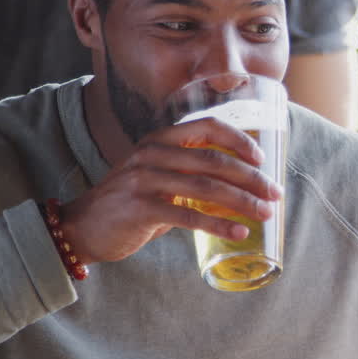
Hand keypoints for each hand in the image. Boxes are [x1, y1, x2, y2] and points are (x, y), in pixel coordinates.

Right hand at [58, 117, 282, 265]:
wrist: (82, 228)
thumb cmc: (130, 203)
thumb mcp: (158, 175)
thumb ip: (189, 171)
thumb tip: (241, 183)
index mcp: (160, 139)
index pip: (207, 126)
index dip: (239, 140)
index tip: (261, 159)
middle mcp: (152, 153)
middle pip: (213, 160)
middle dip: (251, 178)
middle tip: (275, 194)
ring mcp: (144, 179)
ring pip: (206, 187)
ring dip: (242, 202)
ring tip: (265, 214)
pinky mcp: (140, 209)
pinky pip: (189, 216)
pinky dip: (219, 225)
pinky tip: (239, 232)